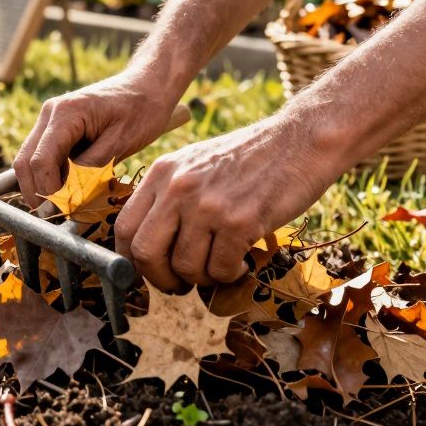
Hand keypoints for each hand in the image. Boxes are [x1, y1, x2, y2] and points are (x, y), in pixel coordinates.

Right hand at [14, 71, 180, 206]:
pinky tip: (67, 191)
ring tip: (61, 208)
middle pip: (25, 162)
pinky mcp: (55, 129)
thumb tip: (70, 198)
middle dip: (36, 193)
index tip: (61, 213)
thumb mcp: (121, 142)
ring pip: (29, 161)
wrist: (149, 84)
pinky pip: (42, 157)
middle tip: (55, 217)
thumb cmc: (141, 109)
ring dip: (41, 186)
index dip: (47, 191)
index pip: (41, 160)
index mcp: (65, 113)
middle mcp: (49, 114)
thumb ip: (92, 169)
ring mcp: (49, 120)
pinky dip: (49, 177)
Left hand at [113, 115, 342, 290]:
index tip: (148, 272)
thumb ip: (168, 198)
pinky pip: (220, 270)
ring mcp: (208, 205)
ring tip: (220, 265)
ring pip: (186, 268)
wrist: (301, 140)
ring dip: (203, 278)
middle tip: (180, 284)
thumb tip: (147, 250)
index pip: (124, 228)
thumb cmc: (249, 159)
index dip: (131, 260)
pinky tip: (241, 261)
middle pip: (146, 254)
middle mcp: (178, 188)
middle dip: (160, 280)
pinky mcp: (240, 222)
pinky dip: (229, 275)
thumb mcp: (194, 165)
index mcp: (162, 173)